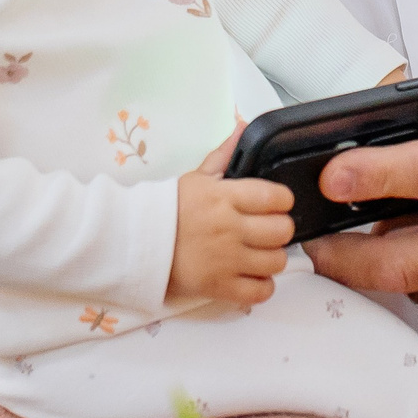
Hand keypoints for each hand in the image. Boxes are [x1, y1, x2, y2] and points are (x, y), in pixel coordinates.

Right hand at [170, 123, 293, 304]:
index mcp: (224, 197)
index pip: (276, 197)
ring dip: (272, 258)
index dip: (282, 201)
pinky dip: (262, 286)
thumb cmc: (166, 209)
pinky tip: (252, 276)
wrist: (134, 242)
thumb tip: (244, 126)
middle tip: (267, 231)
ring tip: (259, 254)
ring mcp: (226, 260)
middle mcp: (229, 228)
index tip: (275, 204)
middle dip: (279, 230)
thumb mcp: (196, 177)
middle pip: (283, 231)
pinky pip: (261, 292)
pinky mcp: (219, 287)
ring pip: (277, 262)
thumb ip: (224, 155)